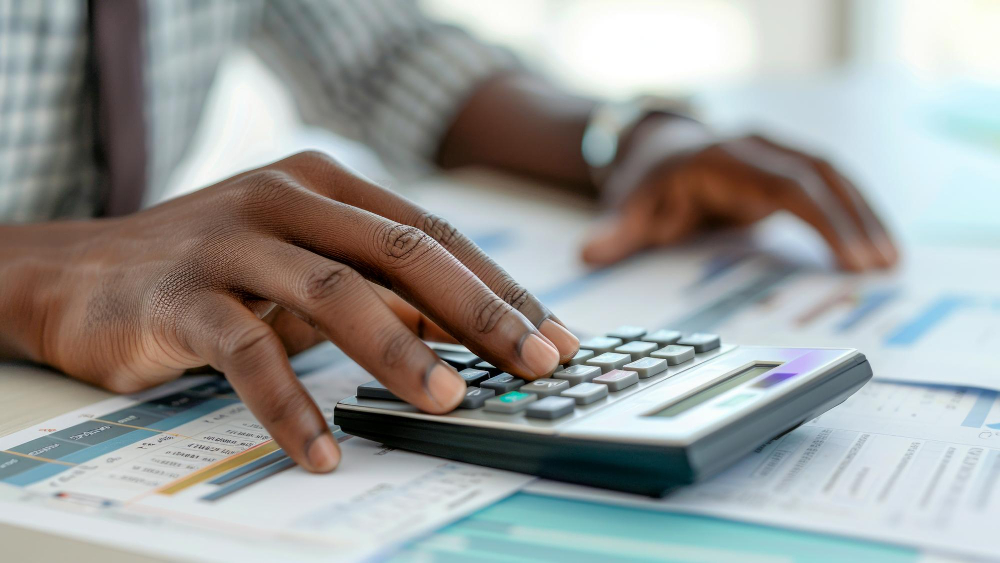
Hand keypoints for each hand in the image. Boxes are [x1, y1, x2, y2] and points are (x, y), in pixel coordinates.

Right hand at [1, 151, 578, 472]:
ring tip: (449, 403)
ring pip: (335, 292)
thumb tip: (468, 335)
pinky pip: (250, 353)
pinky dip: (291, 407)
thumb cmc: (213, 270)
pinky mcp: (182, 295)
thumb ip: (376, 288)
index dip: (499, 288)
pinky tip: (323, 453)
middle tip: (535, 363)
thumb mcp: (303, 265)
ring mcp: (233, 240)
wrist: (78, 272)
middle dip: (479, 311)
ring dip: (400, 352)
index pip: (433, 235)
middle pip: (402, 252)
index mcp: (328, 185)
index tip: (552, 337)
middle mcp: (286, 198)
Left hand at [581, 118, 898, 270]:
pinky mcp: (785, 172)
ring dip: (863, 215)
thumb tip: (589, 253)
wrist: (657, 147)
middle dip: (854, 218)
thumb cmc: (648, 179)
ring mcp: (777, 156)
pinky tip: (871, 247)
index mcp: (727, 157)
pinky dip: (852, 214)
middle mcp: (760, 148)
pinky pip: (828, 188)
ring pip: (833, 177)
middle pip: (820, 175)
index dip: (822, 218)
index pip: (786, 184)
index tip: (849, 254)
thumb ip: (617, 230)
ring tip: (889, 260)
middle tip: (881, 264)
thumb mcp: (631, 203)